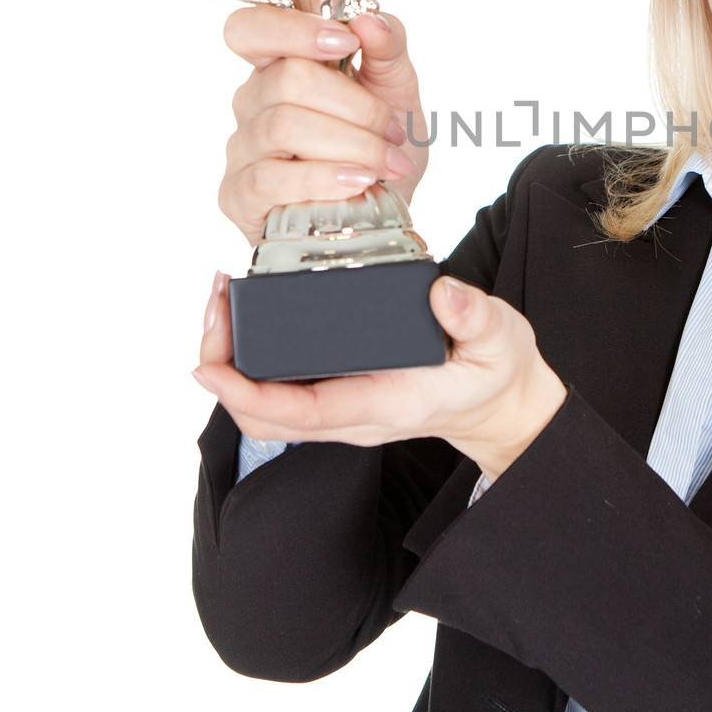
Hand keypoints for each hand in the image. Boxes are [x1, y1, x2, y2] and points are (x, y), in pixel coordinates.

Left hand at [194, 269, 568, 483]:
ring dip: (231, 364)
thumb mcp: (501, 338)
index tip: (210, 366)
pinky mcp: (339, 395)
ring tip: (222, 300)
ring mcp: (344, 410)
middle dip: (224, 371)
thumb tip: (442, 292)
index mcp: (388, 404)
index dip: (249, 394)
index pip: (304, 412)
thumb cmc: (495, 371)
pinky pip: (280, 393)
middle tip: (215, 304)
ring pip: (265, 409)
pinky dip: (251, 361)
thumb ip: (477, 316)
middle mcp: (355, 416)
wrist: (500, 405)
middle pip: (265, 419)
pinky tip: (247, 313)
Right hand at [217, 5, 430, 247]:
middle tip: (393, 131)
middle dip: (354, 105)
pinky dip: (322, 179)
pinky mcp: (237, 195)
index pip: (251, 28)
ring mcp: (242, 149)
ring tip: (387, 163)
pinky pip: (269, 178)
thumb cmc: (381, 147)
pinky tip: (357, 184)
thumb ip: (388, 49)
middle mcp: (252, 101)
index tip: (347, 42)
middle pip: (285, 79)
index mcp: (280, 65)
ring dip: (350, 145)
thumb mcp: (398, 92)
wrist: (385, 213)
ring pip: (283, 127)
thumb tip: (369, 19)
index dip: (293, 28)